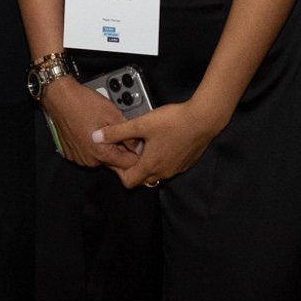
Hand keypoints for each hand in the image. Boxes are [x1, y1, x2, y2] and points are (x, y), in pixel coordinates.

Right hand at [41, 79, 137, 169]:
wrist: (60, 96)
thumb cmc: (84, 103)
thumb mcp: (113, 115)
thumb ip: (129, 135)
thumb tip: (139, 147)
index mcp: (100, 153)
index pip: (127, 165)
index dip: (135, 153)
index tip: (136, 143)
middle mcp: (89, 160)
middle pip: (114, 162)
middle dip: (120, 149)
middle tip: (119, 131)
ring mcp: (79, 157)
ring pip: (101, 158)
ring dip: (106, 148)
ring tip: (104, 128)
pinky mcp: (71, 153)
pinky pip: (88, 154)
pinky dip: (93, 146)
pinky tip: (92, 131)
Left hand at [94, 98, 226, 189]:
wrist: (203, 119)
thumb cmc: (173, 121)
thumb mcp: (141, 124)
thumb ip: (117, 132)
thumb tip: (96, 137)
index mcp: (150, 165)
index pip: (128, 182)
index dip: (118, 171)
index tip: (117, 156)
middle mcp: (163, 172)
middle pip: (142, 178)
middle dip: (132, 167)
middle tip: (128, 148)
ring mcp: (176, 169)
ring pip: (156, 173)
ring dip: (147, 162)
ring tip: (144, 142)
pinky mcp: (185, 163)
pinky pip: (168, 167)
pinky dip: (161, 159)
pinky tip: (160, 141)